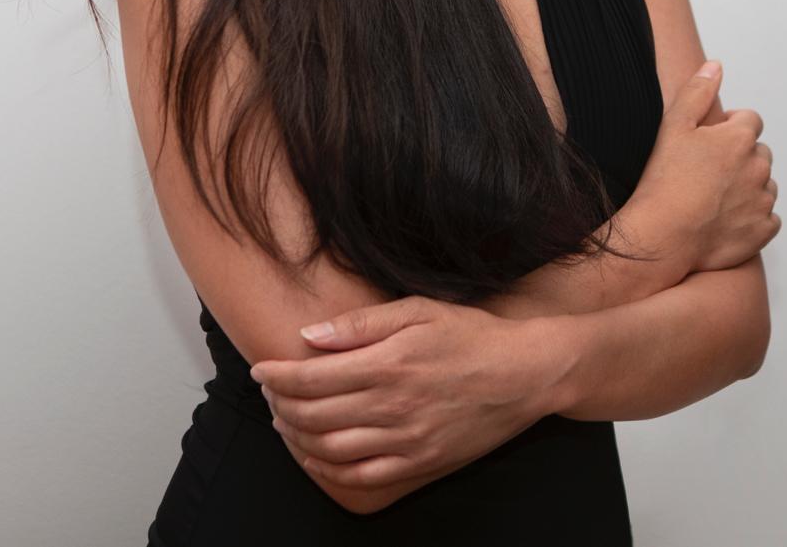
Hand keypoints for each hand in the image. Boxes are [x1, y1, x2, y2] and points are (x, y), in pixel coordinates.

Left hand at [248, 295, 554, 491]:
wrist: (525, 374)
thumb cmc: (472, 335)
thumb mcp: (419, 311)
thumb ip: (361, 325)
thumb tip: (310, 335)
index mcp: (388, 364)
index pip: (311, 378)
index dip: (276, 377)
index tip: (261, 369)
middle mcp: (392, 406)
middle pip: (313, 415)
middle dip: (280, 404)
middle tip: (270, 392)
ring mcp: (405, 440)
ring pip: (329, 448)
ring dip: (296, 436)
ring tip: (284, 420)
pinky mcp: (419, 463)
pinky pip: (360, 476)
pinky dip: (326, 469)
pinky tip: (314, 453)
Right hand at [632, 61, 780, 272]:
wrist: (664, 235)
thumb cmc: (664, 179)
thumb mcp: (673, 125)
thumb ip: (697, 91)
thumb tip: (716, 66)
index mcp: (739, 138)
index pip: (750, 120)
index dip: (730, 127)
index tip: (711, 141)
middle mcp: (758, 167)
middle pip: (759, 152)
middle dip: (741, 156)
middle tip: (710, 170)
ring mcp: (763, 201)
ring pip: (765, 185)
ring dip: (749, 186)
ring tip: (716, 196)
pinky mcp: (763, 230)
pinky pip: (769, 218)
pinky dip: (754, 217)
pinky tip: (728, 219)